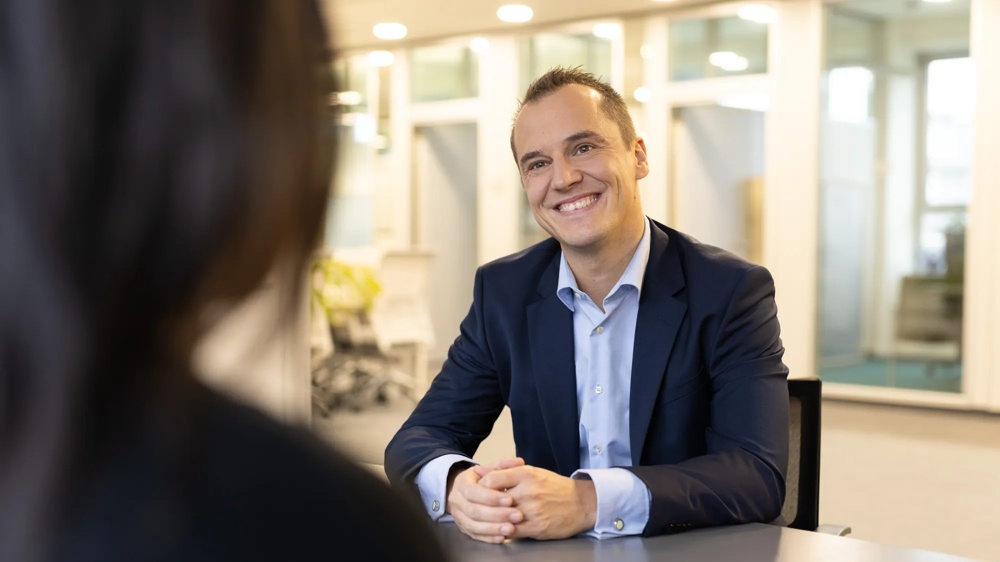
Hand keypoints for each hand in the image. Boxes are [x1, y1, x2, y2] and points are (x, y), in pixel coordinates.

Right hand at [446, 459, 524, 543]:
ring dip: (494, 528)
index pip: (473, 491)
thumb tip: (519, 461)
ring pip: (474, 525)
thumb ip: (504, 465)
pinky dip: (489, 538)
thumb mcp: (490, 468)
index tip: (510, 499)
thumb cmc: (481, 479)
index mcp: (462, 483)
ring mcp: (459, 516)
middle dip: (496, 514)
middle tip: (517, 515)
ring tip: (512, 528)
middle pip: (474, 510)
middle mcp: (457, 501)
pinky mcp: (464, 528)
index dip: (491, 497)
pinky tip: (503, 538)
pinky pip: (475, 536)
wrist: (465, 491)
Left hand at [478, 464, 596, 539]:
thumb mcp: (532, 472)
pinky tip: (501, 529)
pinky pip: (512, 531)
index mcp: (526, 474)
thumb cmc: (555, 487)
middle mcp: (528, 491)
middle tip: (478, 507)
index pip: (492, 479)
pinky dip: (503, 531)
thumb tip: (479, 470)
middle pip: (494, 499)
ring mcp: (532, 510)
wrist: (581, 503)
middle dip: (484, 505)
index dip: (480, 487)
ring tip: (488, 519)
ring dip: (493, 519)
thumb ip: (506, 471)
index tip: (477, 492)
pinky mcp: (537, 527)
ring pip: (502, 517)